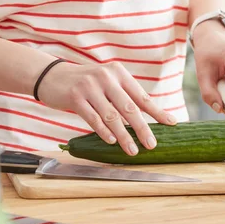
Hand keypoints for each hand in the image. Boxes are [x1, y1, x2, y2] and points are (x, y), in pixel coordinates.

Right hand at [37, 61, 176, 155]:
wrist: (53, 75)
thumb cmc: (86, 83)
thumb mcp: (107, 83)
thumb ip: (123, 97)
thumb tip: (146, 121)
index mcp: (119, 73)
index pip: (141, 96)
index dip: (157, 112)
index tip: (171, 124)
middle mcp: (106, 77)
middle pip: (129, 108)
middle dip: (142, 128)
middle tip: (152, 144)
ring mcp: (90, 86)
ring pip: (112, 116)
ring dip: (123, 136)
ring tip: (132, 150)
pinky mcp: (75, 96)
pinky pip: (93, 117)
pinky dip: (103, 131)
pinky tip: (112, 141)